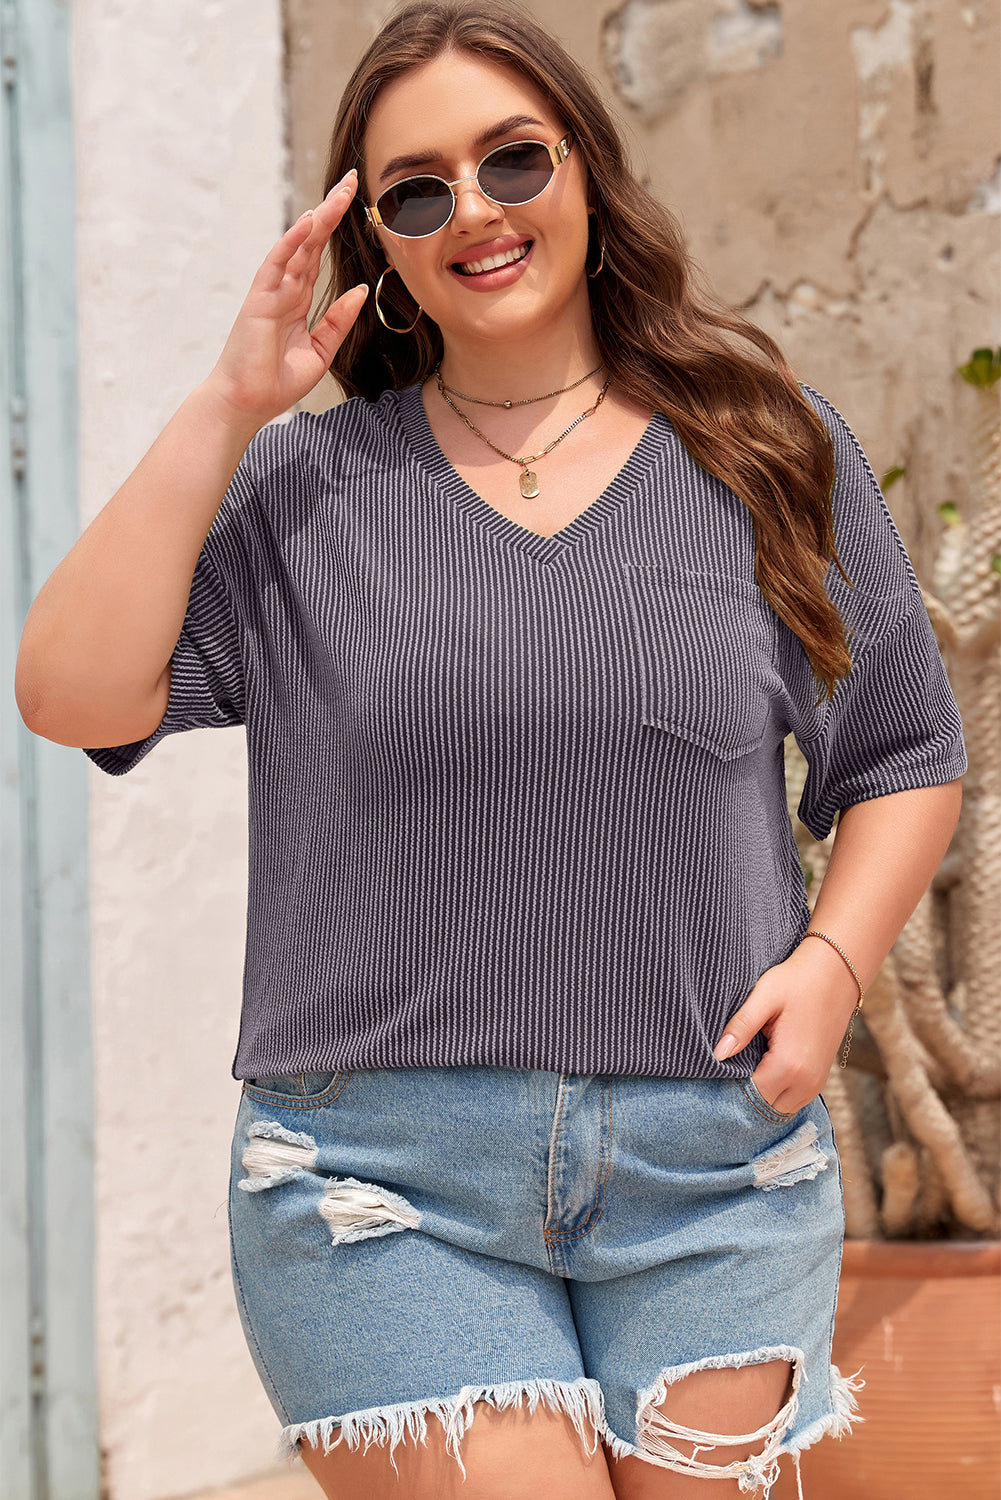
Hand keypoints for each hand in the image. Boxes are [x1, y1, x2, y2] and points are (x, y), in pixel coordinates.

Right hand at [205, 170, 368, 427]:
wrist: (248, 403)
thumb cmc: (277, 381)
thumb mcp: (321, 350)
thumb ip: (338, 320)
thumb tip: (360, 291)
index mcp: (298, 300)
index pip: (318, 254)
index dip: (335, 227)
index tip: (354, 201)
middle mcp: (284, 289)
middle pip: (311, 241)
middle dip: (331, 210)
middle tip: (351, 180)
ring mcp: (271, 291)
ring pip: (297, 246)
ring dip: (318, 219)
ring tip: (339, 194)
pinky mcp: (259, 300)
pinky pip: (276, 264)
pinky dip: (291, 242)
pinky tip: (308, 222)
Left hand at [712, 949, 860, 1115]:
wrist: (836, 974)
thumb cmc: (797, 981)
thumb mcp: (764, 997)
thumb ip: (741, 1027)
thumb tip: (718, 1055)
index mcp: (790, 1064)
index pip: (750, 1095)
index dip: (730, 1085)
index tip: (718, 1069)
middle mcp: (806, 1082)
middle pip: (764, 1106)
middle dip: (745, 1094)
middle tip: (728, 1068)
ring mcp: (816, 1084)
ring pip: (779, 1108)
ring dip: (762, 1094)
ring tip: (745, 1067)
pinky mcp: (820, 1079)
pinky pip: (792, 1100)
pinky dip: (776, 1092)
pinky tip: (763, 1068)